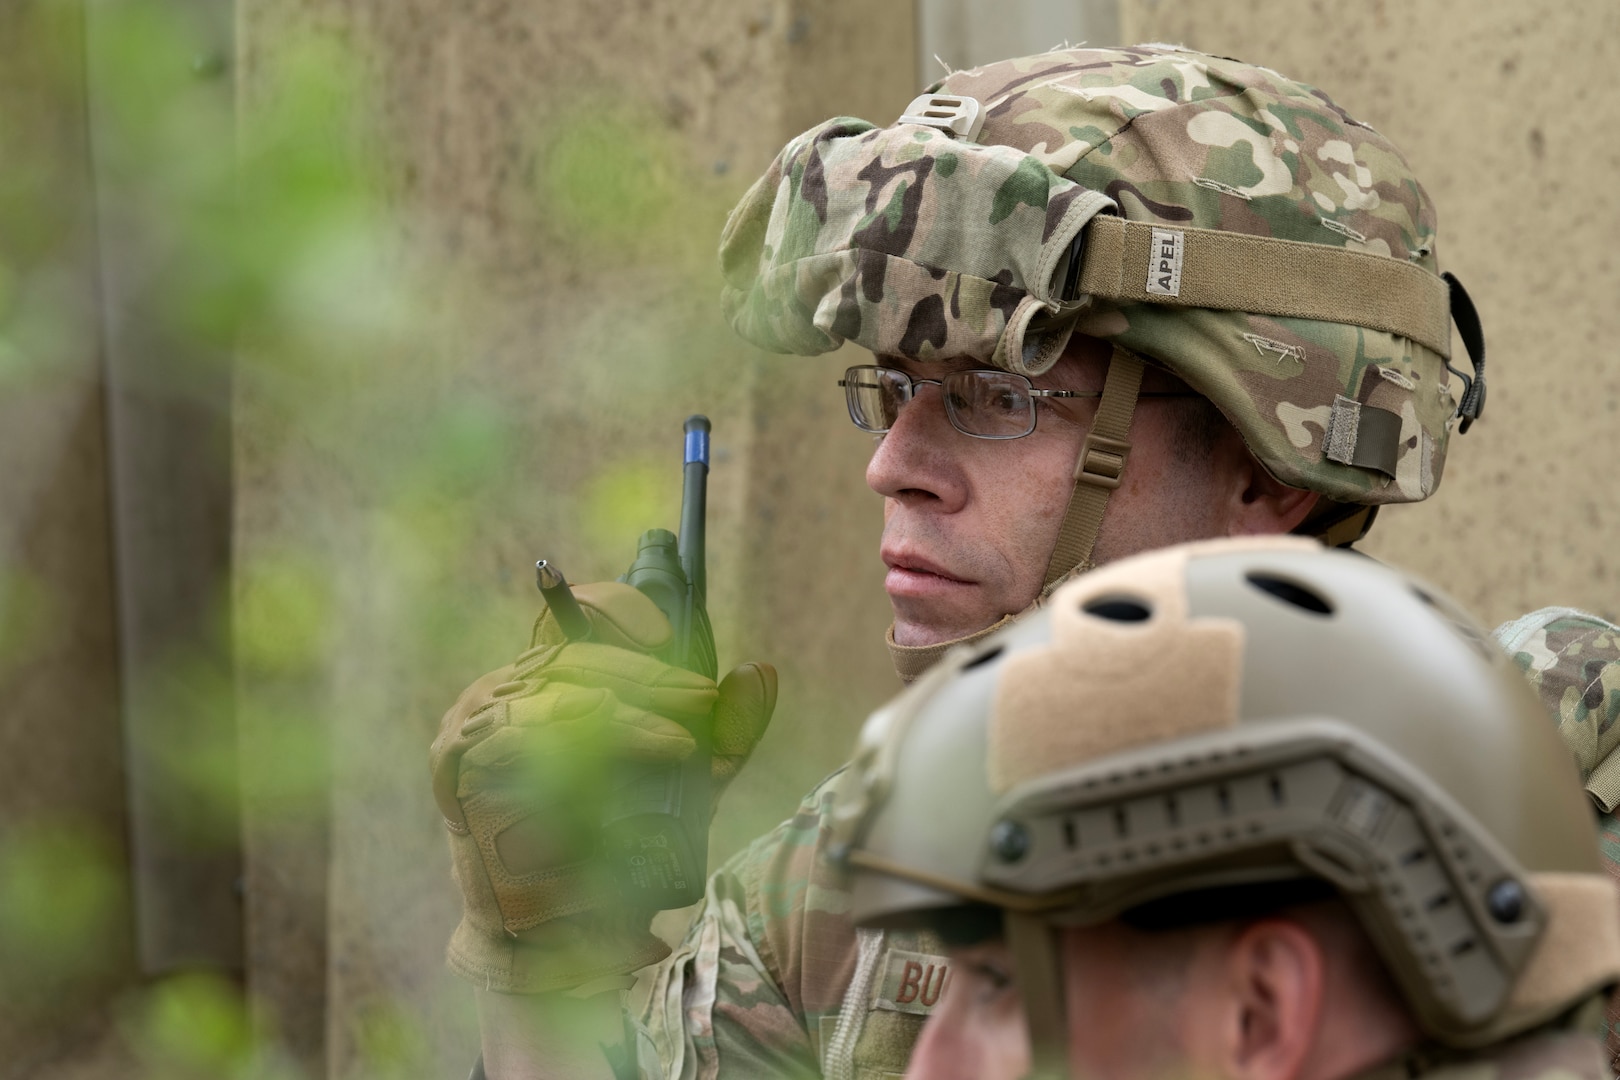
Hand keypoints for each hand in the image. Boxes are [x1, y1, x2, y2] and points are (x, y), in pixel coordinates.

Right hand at [430, 582, 775, 993]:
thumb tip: (761, 671)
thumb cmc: (613, 843)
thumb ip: (724, 731)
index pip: (579, 631)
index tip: (679, 644)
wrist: (550, 930)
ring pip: (551, 699)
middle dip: (647, 681)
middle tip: (704, 704)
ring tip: (683, 745)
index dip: (625, 623)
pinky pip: (520, 741)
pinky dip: (573, 753)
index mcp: (539, 681)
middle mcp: (498, 693)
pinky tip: (619, 761)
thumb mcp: (685, 784)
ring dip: (623, 720)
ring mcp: (469, 727)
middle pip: (573, 662)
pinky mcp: (456, 770)